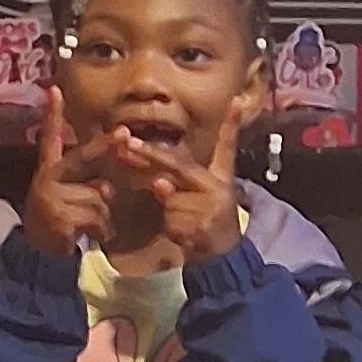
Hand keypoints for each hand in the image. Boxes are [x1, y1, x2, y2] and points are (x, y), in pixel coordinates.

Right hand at [22, 89, 114, 259]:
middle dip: (106, 146)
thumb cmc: (58, 225)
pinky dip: (102, 231)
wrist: (37, 257)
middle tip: (125, 134)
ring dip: (104, 216)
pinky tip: (87, 238)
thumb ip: (88, 188)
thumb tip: (108, 188)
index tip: (54, 89)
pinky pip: (98, 218)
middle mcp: (48, 179)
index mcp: (49, 172)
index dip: (51, 114)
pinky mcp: (60, 217)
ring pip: (98, 197)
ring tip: (88, 229)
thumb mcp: (69, 200)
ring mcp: (52, 197)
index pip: (50, 139)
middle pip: (83, 157)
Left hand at [114, 96, 247, 261]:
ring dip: (168, 213)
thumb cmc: (209, 227)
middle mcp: (218, 188)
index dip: (231, 125)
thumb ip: (178, 188)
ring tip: (188, 226)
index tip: (234, 101)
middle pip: (180, 166)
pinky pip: (171, 220)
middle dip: (151, 154)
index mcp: (220, 179)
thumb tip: (159, 181)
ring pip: (170, 198)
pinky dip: (172, 229)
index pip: (227, 148)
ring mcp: (211, 206)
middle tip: (127, 143)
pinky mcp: (203, 225)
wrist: (224, 260)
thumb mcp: (200, 203)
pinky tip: (188, 237)